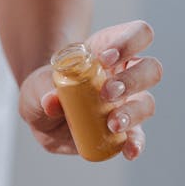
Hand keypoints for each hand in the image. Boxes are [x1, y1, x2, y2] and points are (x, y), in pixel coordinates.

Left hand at [18, 20, 161, 159]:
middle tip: (106, 93)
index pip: (137, 35)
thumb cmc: (43, 88)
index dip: (129, 42)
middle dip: (131, 80)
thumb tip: (51, 101)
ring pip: (147, 102)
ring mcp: (127, 102)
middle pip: (149, 68)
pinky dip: (136, 143)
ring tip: (112, 124)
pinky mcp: (123, 129)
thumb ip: (41, 89)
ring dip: (133, 113)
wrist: (41, 111)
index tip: (106, 58)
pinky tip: (129, 151)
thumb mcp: (36, 86)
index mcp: (111, 50)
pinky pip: (137, 136)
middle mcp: (126, 74)